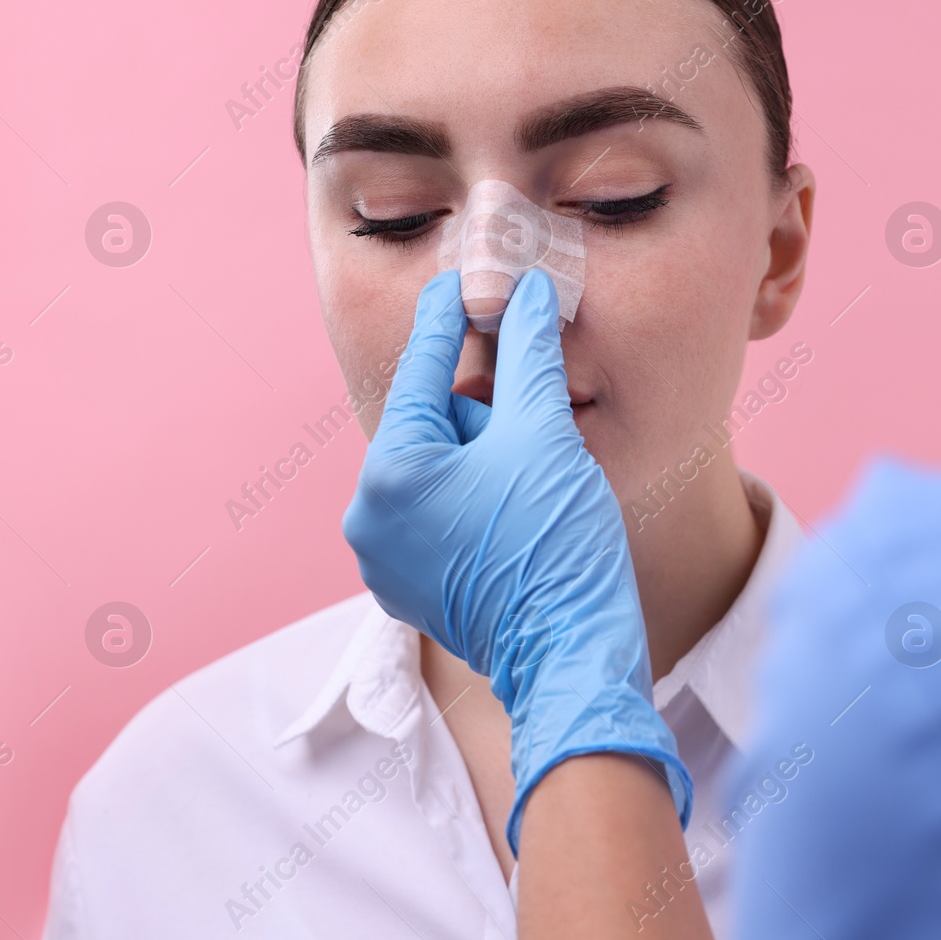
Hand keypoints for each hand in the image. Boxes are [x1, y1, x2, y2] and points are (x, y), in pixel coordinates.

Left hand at [342, 268, 691, 853]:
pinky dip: (475, 503)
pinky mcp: (409, 589)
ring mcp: (383, 560)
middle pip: (433, 425)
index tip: (465, 281)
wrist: (572, 658)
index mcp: (389, 472)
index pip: (423, 369)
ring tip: (535, 486)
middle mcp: (368, 517)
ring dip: (484, 460)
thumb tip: (525, 291)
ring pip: (437, 472)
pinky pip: (437, 517)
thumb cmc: (557, 548)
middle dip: (484, 415)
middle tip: (535, 432)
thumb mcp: (545, 436)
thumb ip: (528, 354)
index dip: (451, 318)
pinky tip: (518, 518)